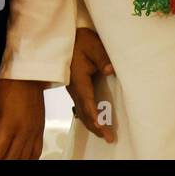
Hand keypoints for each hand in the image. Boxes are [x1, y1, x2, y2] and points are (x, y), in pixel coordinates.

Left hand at [0, 78, 44, 158]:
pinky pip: (38, 151)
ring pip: (26, 157)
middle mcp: (24, 130)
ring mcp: (34, 131)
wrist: (28, 77)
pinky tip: (23, 160)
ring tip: (5, 161)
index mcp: (10, 124)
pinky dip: (30, 159)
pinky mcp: (40, 130)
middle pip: (13, 156)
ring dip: (15, 161)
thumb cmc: (9, 86)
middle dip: (1, 162)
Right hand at [66, 27, 115, 142]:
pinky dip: (87, 116)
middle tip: (108, 138)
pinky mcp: (74, 87)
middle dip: (95, 126)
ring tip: (104, 134)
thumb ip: (101, 57)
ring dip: (91, 123)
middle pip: (83, 111)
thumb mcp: (93, 45)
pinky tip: (94, 121)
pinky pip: (80, 106)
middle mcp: (74, 87)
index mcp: (78, 78)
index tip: (101, 126)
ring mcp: (73, 88)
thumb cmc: (80, 41)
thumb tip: (110, 70)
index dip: (94, 114)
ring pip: (81, 110)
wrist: (64, 37)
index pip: (87, 100)